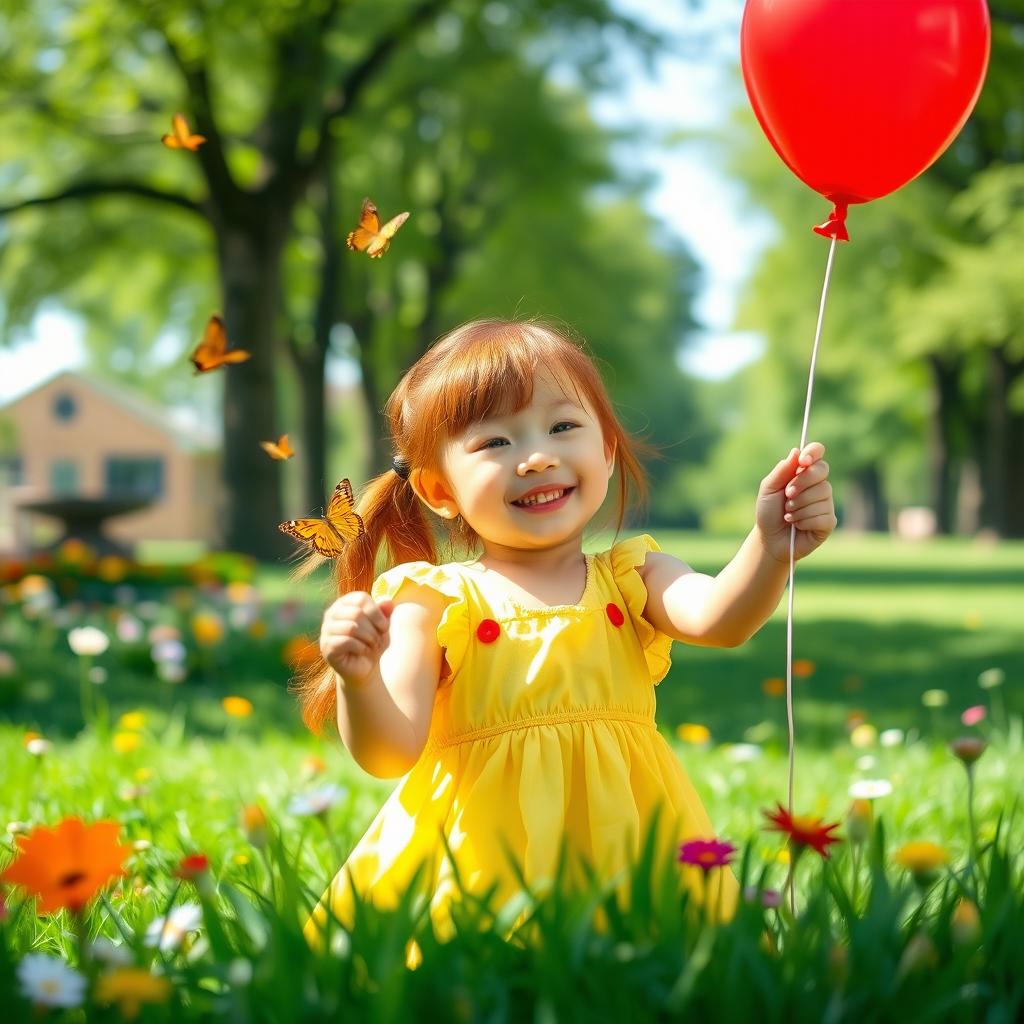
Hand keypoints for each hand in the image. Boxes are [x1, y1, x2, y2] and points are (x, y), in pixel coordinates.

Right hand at [320, 592, 393, 686]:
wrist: (364, 667)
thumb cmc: (372, 642)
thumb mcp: (382, 626)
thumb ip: (385, 612)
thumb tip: (387, 601)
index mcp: (345, 603)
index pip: (361, 599)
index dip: (376, 612)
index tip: (385, 627)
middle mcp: (332, 613)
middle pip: (357, 613)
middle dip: (373, 628)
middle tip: (378, 639)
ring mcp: (327, 629)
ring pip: (351, 627)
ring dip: (368, 638)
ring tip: (372, 645)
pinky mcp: (326, 646)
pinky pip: (346, 641)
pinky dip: (361, 647)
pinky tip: (364, 651)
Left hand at [755, 442, 836, 563]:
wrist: (770, 539)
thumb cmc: (768, 512)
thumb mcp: (769, 489)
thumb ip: (781, 471)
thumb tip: (796, 451)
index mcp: (803, 473)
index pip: (817, 452)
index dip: (813, 453)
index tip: (803, 461)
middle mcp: (818, 485)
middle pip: (822, 471)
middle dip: (801, 483)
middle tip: (787, 495)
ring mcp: (826, 503)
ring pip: (822, 494)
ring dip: (799, 506)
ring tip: (788, 514)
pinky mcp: (829, 521)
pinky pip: (823, 515)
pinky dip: (804, 521)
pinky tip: (797, 525)